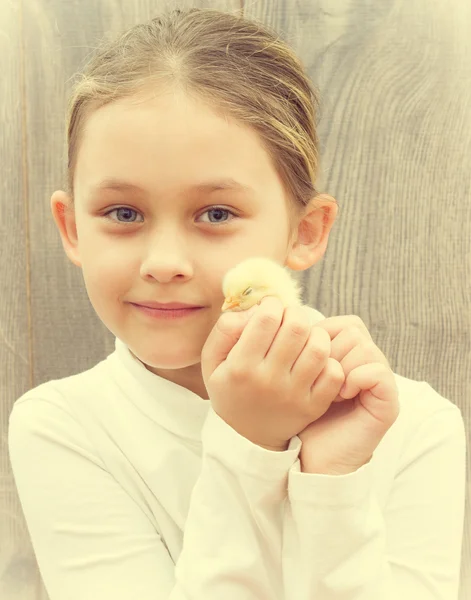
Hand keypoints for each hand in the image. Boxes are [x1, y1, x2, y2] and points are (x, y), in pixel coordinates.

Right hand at [200, 296, 344, 451]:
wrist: (246, 437)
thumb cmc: (230, 388)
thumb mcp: (213, 361)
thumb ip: (226, 329)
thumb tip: (255, 310)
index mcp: (241, 367)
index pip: (266, 319)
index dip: (271, 304)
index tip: (270, 309)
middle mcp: (268, 381)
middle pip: (297, 328)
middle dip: (295, 314)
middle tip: (289, 319)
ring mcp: (294, 395)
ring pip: (319, 348)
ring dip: (315, 334)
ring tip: (304, 337)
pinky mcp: (313, 406)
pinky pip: (333, 373)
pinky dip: (329, 361)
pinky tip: (314, 360)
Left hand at [298, 315, 399, 474]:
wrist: (313, 459)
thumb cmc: (302, 417)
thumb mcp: (299, 376)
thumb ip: (303, 348)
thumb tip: (292, 319)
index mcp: (351, 356)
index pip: (345, 323)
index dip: (322, 335)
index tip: (305, 360)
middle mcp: (369, 365)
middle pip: (354, 330)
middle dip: (330, 351)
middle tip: (317, 377)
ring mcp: (381, 383)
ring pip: (365, 347)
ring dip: (341, 366)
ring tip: (329, 389)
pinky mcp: (388, 402)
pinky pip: (377, 371)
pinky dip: (356, 378)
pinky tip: (341, 395)